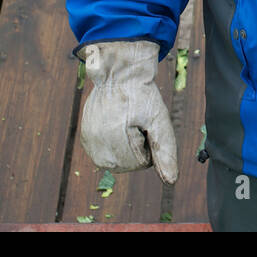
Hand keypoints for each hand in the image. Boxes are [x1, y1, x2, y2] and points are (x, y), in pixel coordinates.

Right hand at [79, 40, 177, 183]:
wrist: (119, 74)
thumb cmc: (143, 96)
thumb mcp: (160, 121)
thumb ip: (166, 152)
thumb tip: (171, 181)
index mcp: (115, 145)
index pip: (143, 163)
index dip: (149, 142)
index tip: (143, 121)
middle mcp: (96, 149)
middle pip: (129, 165)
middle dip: (138, 145)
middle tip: (135, 120)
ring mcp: (88, 145)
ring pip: (118, 160)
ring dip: (126, 144)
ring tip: (125, 120)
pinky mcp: (85, 139)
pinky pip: (108, 152)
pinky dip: (115, 141)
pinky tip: (115, 122)